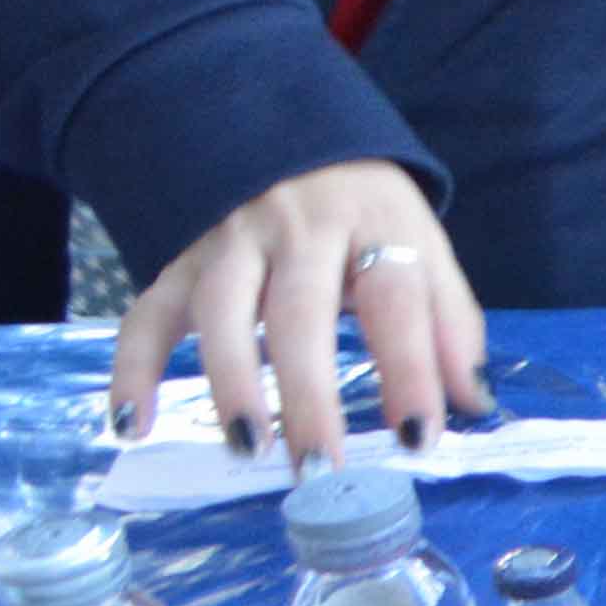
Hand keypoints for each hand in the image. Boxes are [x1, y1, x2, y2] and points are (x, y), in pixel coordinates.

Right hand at [113, 161, 486, 463]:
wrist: (288, 140)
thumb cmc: (366, 216)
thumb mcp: (423, 249)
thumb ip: (450, 324)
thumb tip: (473, 403)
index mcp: (374, 225)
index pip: (396, 299)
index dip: (411, 369)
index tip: (419, 438)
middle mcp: (299, 230)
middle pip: (301, 314)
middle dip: (309, 393)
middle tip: (322, 465)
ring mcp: (230, 244)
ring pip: (221, 312)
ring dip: (230, 381)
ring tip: (248, 447)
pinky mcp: (178, 265)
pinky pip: (147, 317)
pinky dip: (132, 370)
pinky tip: (132, 425)